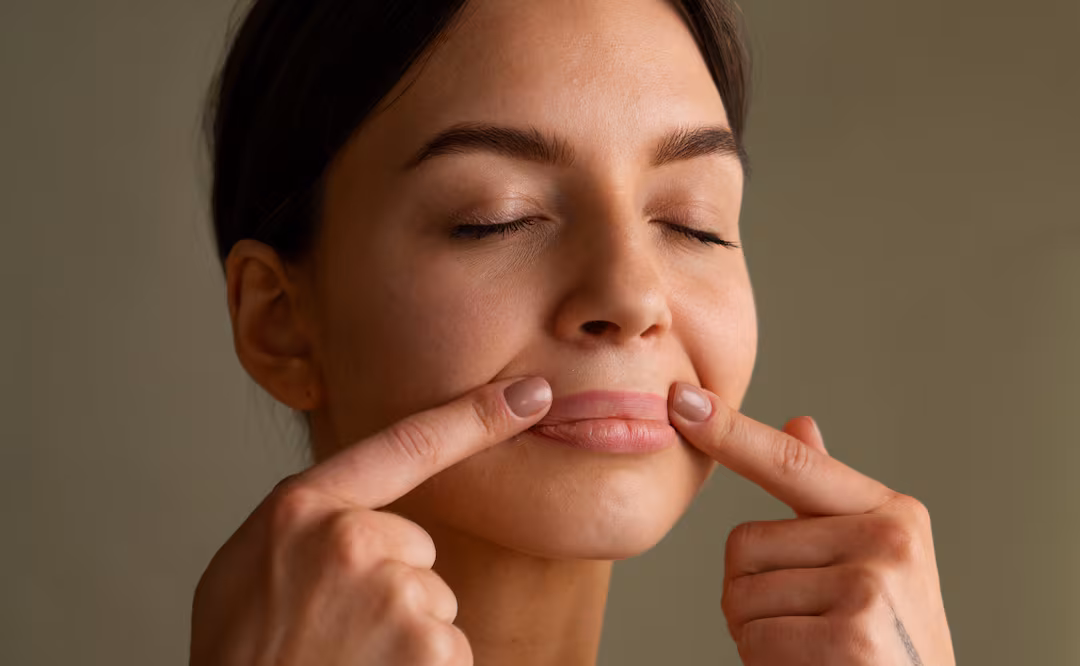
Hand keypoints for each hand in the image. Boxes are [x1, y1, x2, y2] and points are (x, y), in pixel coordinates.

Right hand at [190, 376, 552, 665]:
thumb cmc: (239, 658)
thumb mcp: (244, 568)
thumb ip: (304, 525)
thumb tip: (345, 512)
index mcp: (304, 509)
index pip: (406, 445)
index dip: (476, 416)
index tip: (532, 395)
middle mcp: (352, 540)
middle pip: (419, 551)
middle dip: (394, 590)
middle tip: (336, 634)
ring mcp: (394, 595)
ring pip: (435, 606)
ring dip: (405, 639)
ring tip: (347, 662)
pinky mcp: (428, 650)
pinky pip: (450, 652)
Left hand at [668, 382, 954, 664]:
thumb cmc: (891, 643)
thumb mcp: (874, 562)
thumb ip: (830, 500)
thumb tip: (800, 423)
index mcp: (891, 512)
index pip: (790, 463)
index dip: (730, 432)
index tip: (682, 400)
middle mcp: (888, 540)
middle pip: (744, 544)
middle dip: (753, 595)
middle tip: (807, 626)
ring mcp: (872, 587)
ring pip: (741, 597)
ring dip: (758, 636)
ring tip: (813, 651)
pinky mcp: (852, 638)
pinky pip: (755, 639)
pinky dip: (766, 665)